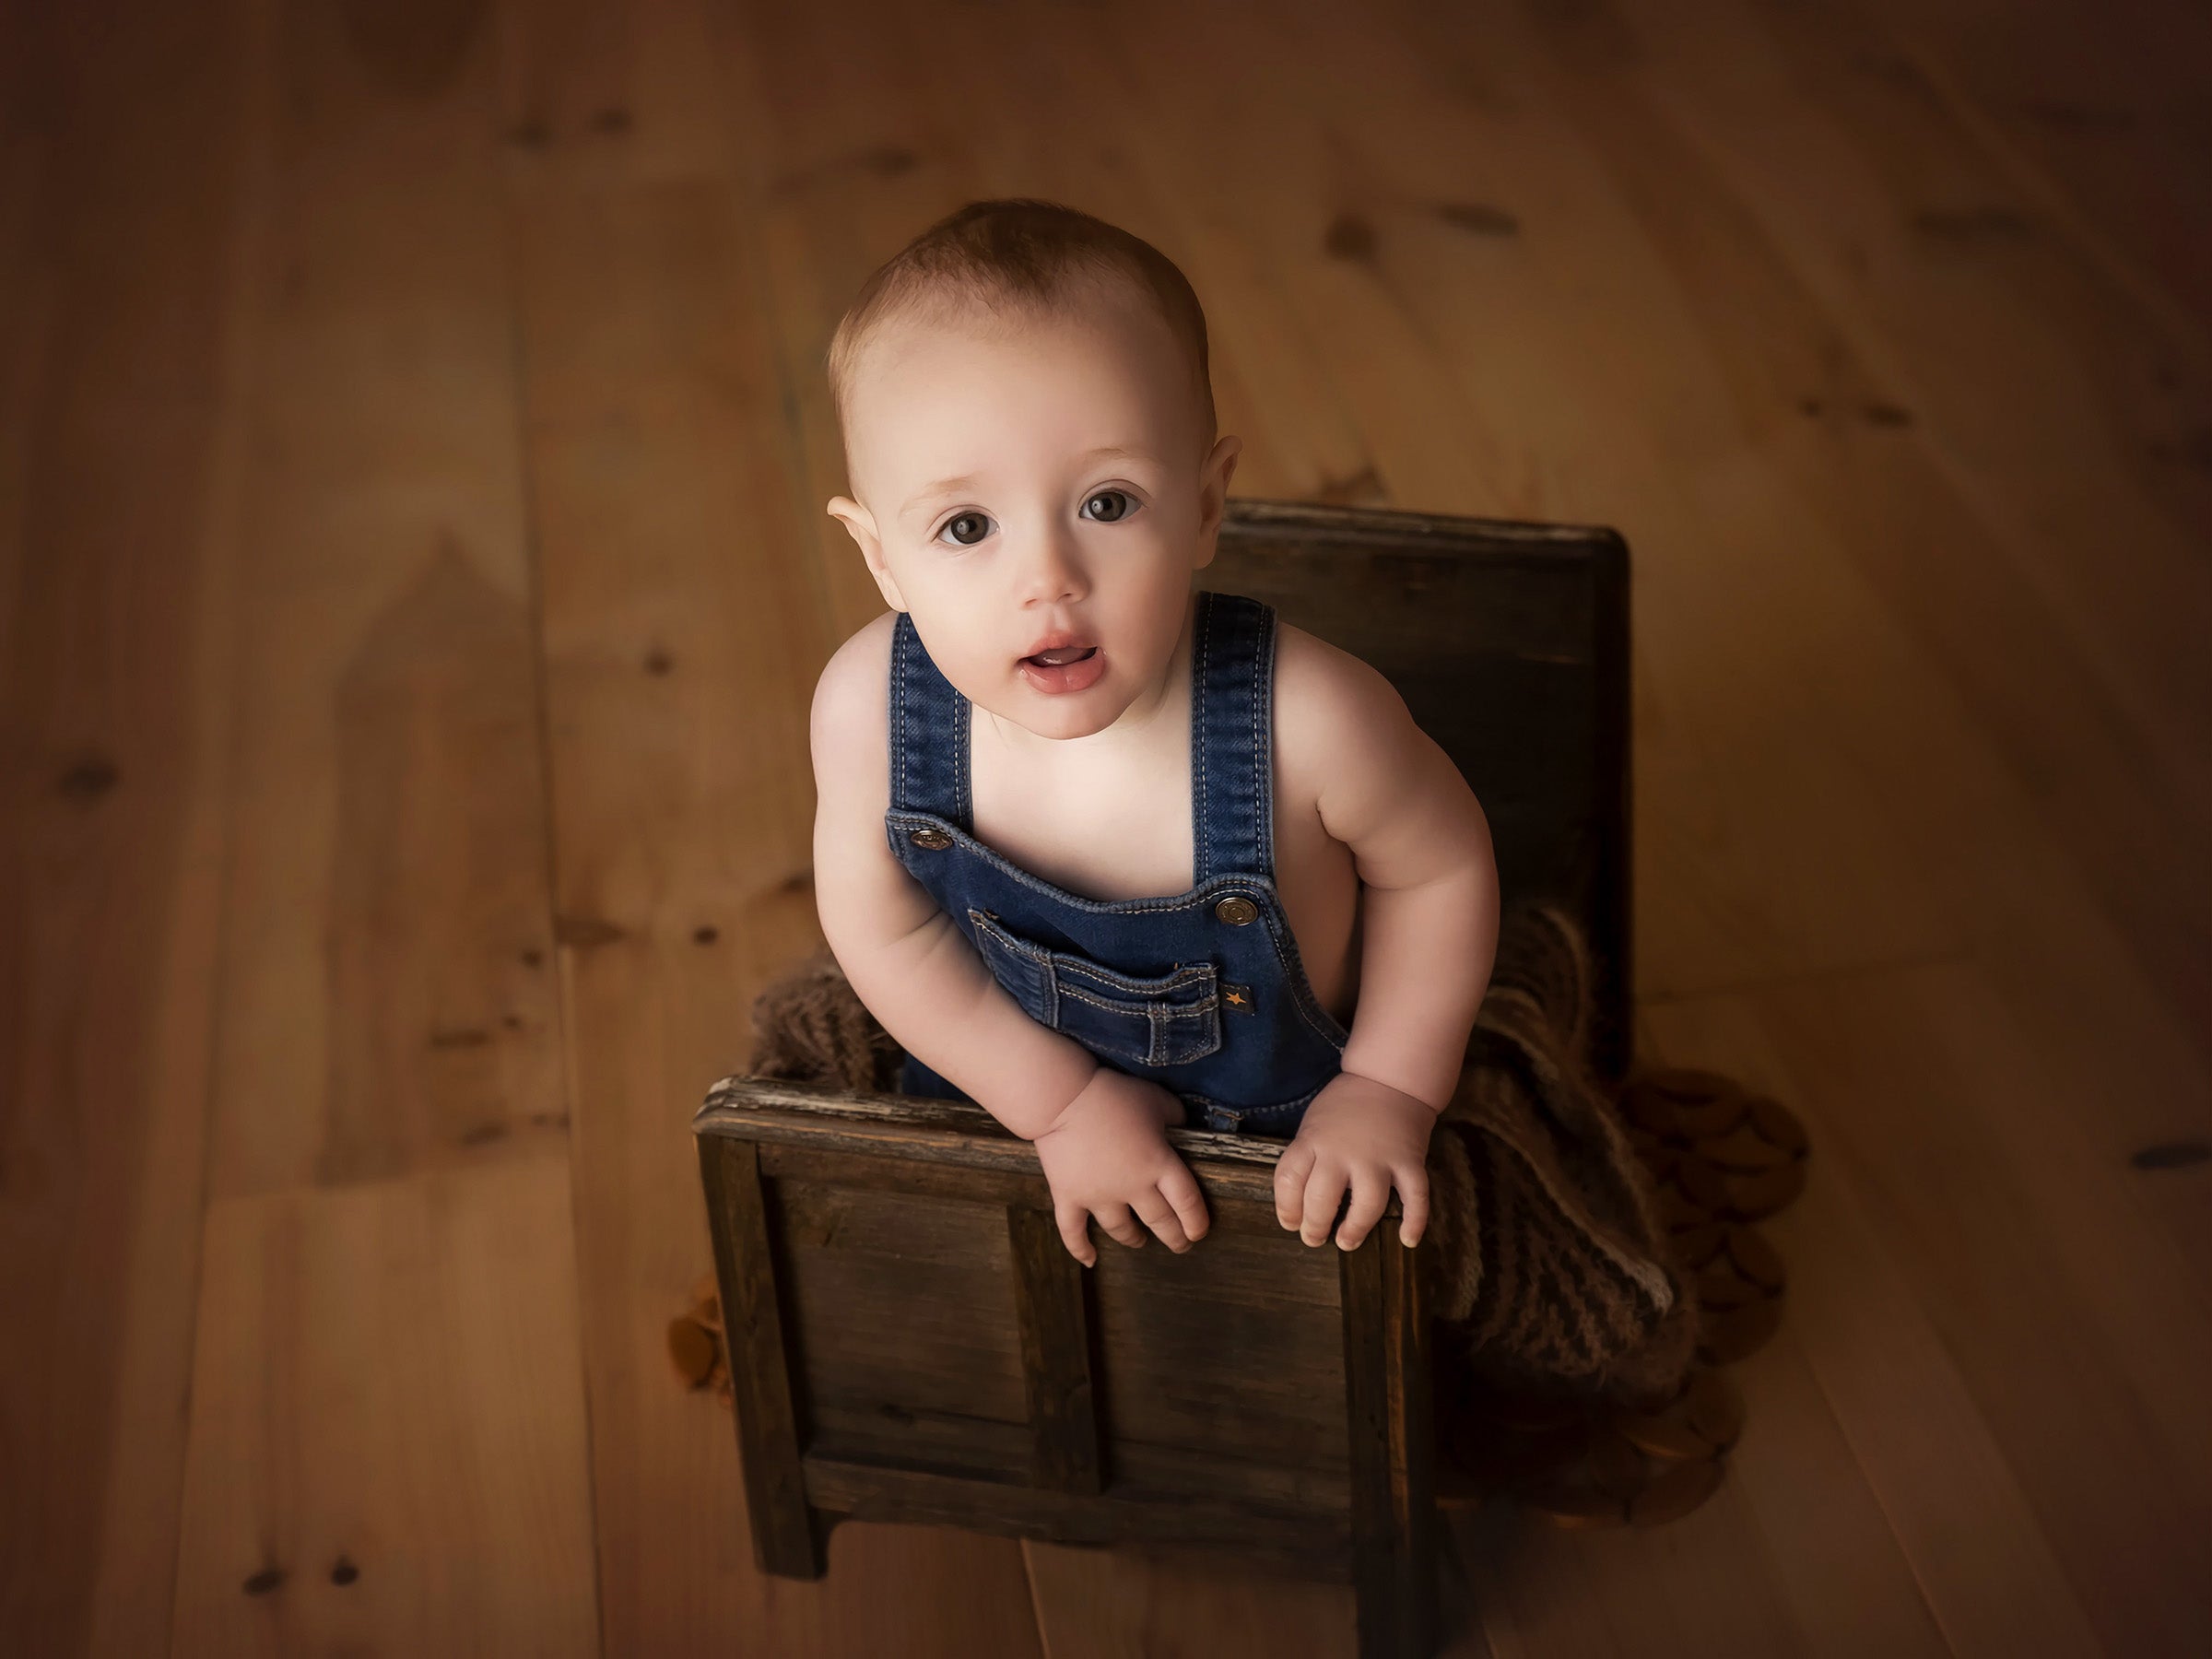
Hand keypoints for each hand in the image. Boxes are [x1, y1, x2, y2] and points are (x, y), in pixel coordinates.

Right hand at [1032, 1068, 1209, 1266]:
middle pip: (1159, 1221)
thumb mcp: (1156, 1099)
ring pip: (1122, 1229)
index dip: (1196, 1221)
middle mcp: (1132, 1187)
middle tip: (1181, 1244)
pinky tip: (1090, 1261)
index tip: (1199, 1232)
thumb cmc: (1113, 1095)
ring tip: (1140, 1241)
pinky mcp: (1069, 1197)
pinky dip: (1080, 1249)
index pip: (1187, 1202)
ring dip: (1135, 1239)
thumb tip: (1184, 1129)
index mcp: (1159, 1163)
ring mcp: (1099, 1197)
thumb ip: (1176, 1117)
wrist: (1062, 1097)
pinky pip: (1073, 1231)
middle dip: (1174, 1237)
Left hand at [1275, 1071, 1438, 1250]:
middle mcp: (1343, 1151)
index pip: (1289, 1180)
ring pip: (1367, 1204)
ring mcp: (1379, 1158)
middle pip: (1322, 1199)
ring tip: (1347, 1241)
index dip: (1286, 1208)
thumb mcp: (1314, 1124)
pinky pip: (1415, 1196)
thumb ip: (1308, 1158)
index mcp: (1314, 1140)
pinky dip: (1415, 1221)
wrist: (1389, 1078)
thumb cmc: (1346, 1105)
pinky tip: (1407, 1239)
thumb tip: (1299, 1202)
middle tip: (1315, 1238)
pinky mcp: (1409, 1161)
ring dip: (1356, 1229)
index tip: (1291, 1223)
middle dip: (1315, 1226)